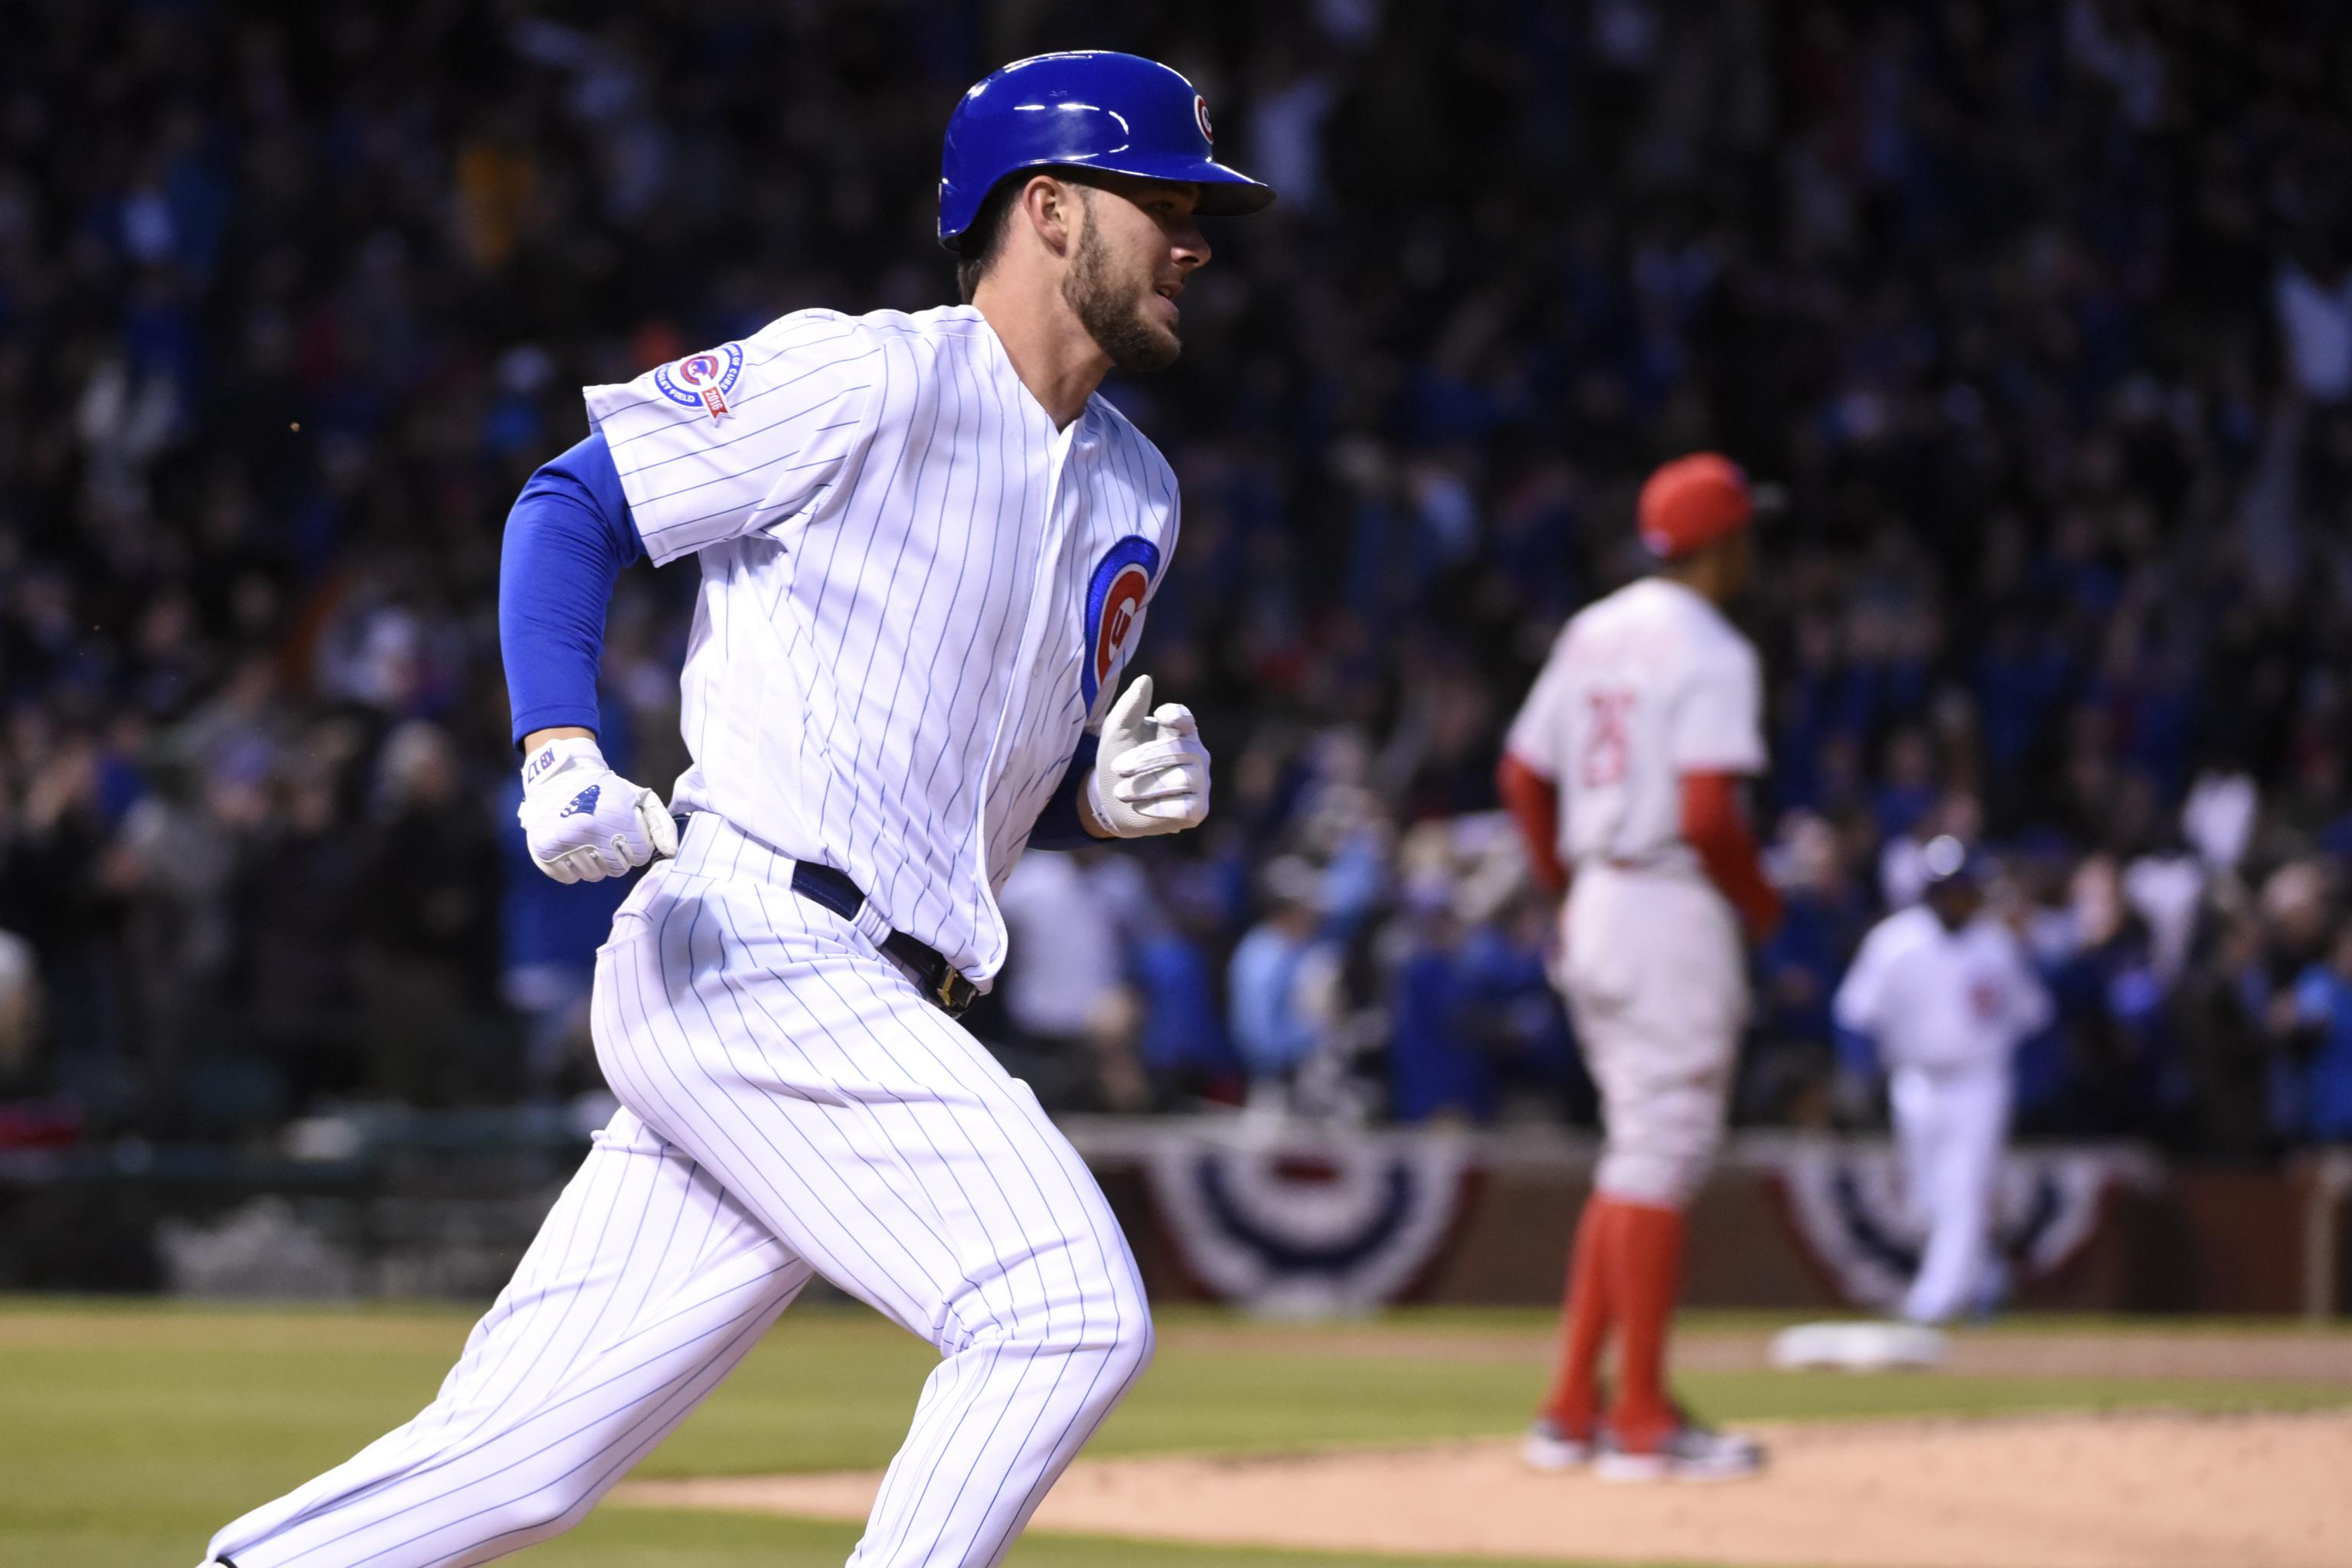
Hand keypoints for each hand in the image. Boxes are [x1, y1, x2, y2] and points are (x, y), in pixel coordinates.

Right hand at [516, 736, 677, 883]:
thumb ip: (661, 824)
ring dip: (596, 864)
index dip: (636, 849)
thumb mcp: (639, 797)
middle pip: (617, 870)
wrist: (561, 775)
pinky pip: (568, 877)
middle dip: (617, 859)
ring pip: (593, 875)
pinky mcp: (544, 848)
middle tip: (608, 842)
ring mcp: (565, 841)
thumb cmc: (606, 789)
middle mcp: (590, 831)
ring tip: (590, 844)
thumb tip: (670, 853)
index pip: (638, 857)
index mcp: (616, 818)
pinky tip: (574, 851)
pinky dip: (573, 869)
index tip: (627, 837)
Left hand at [1085, 675, 1210, 837]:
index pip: (1185, 718)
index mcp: (1179, 730)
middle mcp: (1196, 754)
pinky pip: (1184, 807)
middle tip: (1117, 768)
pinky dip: (1157, 807)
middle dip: (1146, 759)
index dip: (1176, 716)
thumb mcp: (1116, 732)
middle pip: (1180, 751)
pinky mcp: (1198, 810)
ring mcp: (1201, 782)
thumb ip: (1130, 706)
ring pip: (1181, 779)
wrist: (1111, 804)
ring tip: (1120, 792)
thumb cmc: (1118, 760)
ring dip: (1145, 786)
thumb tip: (1146, 679)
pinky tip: (1138, 807)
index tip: (1161, 718)